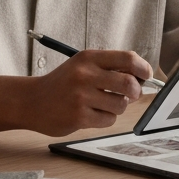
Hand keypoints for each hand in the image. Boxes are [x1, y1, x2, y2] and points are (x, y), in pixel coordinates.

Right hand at [0, 49, 149, 136]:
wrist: (31, 101)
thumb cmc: (63, 83)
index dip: (143, 68)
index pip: (127, 58)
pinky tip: (93, 114)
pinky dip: (106, 119)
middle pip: (129, 84)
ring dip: (119, 107)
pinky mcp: (78, 117)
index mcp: (89, 58)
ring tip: (105, 104)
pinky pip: (108, 120)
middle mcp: (85, 75)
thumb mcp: (83, 65)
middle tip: (131, 94)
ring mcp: (81, 97)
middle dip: (136, 91)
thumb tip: (142, 76)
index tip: (146, 75)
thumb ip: (109, 68)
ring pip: (121, 105)